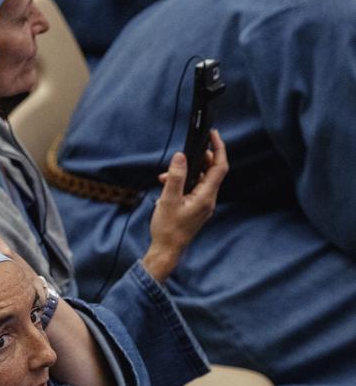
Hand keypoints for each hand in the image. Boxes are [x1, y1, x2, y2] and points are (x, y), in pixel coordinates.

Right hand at [141, 129, 228, 282]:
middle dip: (198, 159)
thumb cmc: (167, 229)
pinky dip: (183, 183)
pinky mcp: (196, 209)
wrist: (167, 251)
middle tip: (184, 153)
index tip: (212, 134)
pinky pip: (193, 189)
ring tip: (166, 176)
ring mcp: (203, 205)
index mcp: (206, 197)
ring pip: (200, 180)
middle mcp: (208, 200)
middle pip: (211, 171)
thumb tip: (180, 156)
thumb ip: (175, 177)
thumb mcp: (167, 200)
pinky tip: (167, 186)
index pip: (219, 167)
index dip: (218, 148)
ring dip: (186, 172)